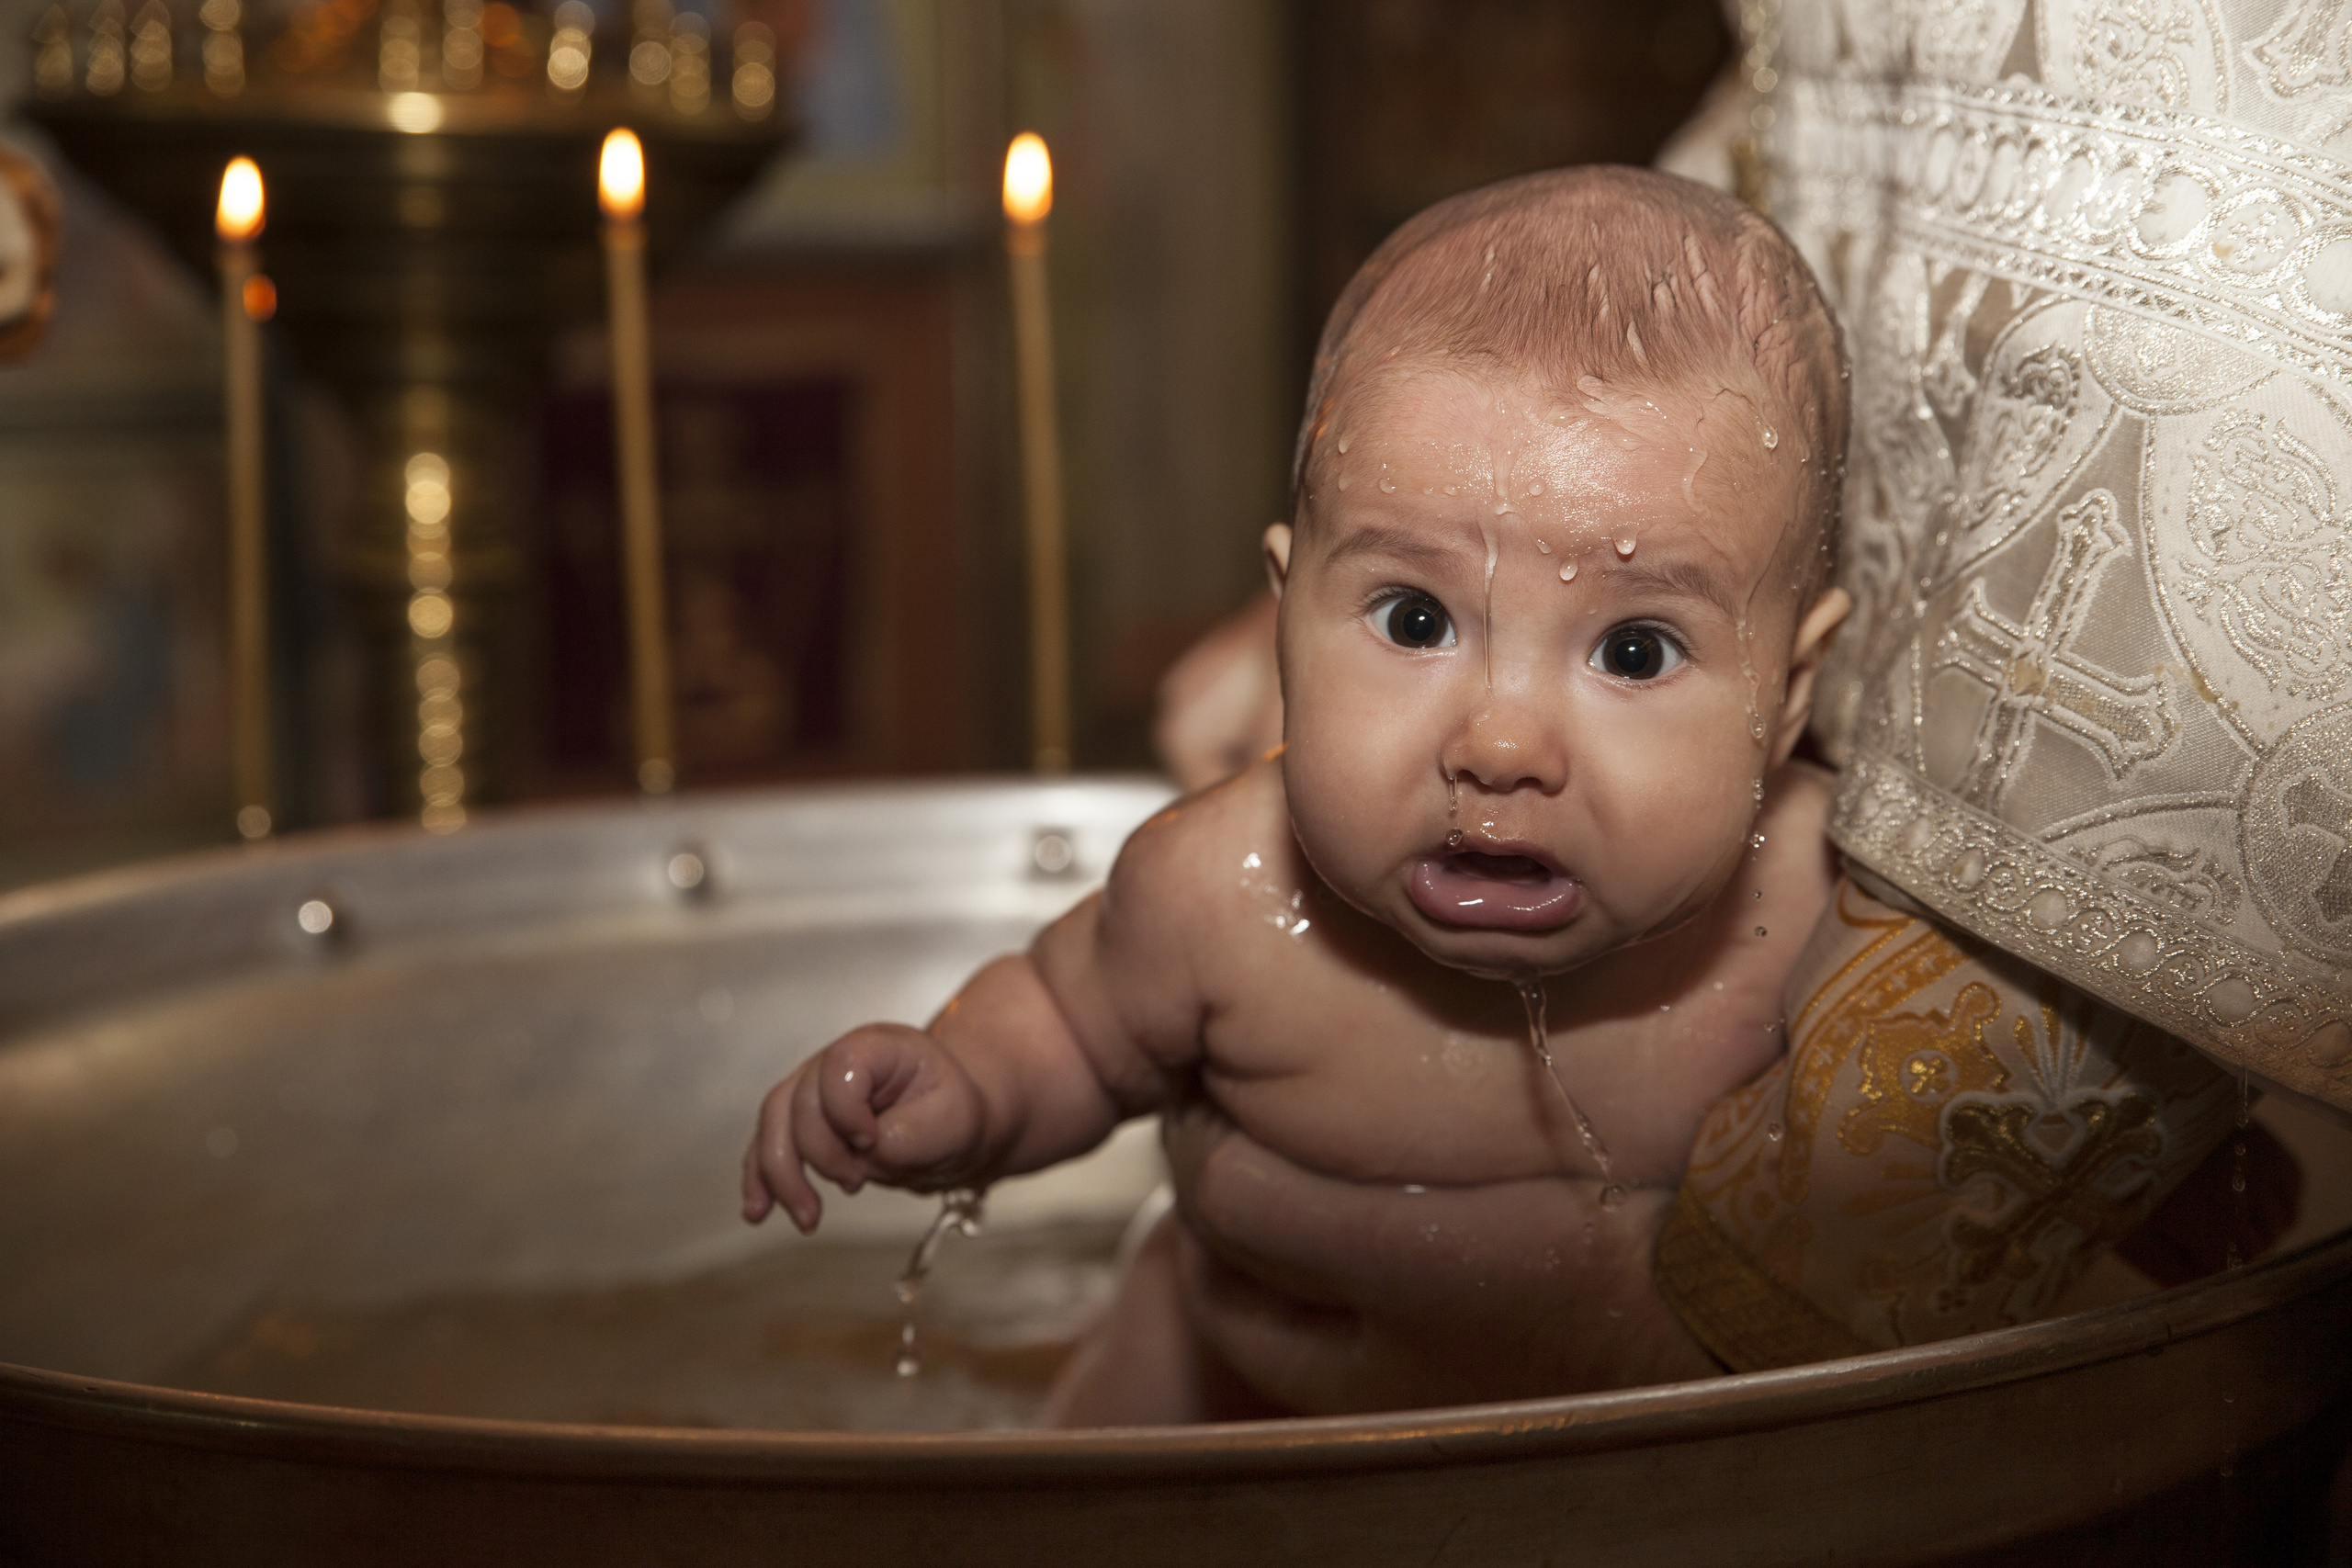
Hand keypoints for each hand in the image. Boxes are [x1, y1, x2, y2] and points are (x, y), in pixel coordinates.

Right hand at [740, 1024, 987, 1232]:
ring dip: (781, 1175)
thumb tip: (864, 1154)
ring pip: (773, 1124)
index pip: (837, 1067)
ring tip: (807, 1218)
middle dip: (821, 1154)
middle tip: (855, 1184)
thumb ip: (910, 1135)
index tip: (871, 1141)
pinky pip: (767, 1145)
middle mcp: (834, 1062)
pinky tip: (759, 1211)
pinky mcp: (800, 1122)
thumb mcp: (954, 1122)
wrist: (950, 1124)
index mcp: (877, 1047)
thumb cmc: (954, 1113)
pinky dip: (761, 1179)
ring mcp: (812, 1089)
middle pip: (798, 1102)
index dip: (845, 1110)